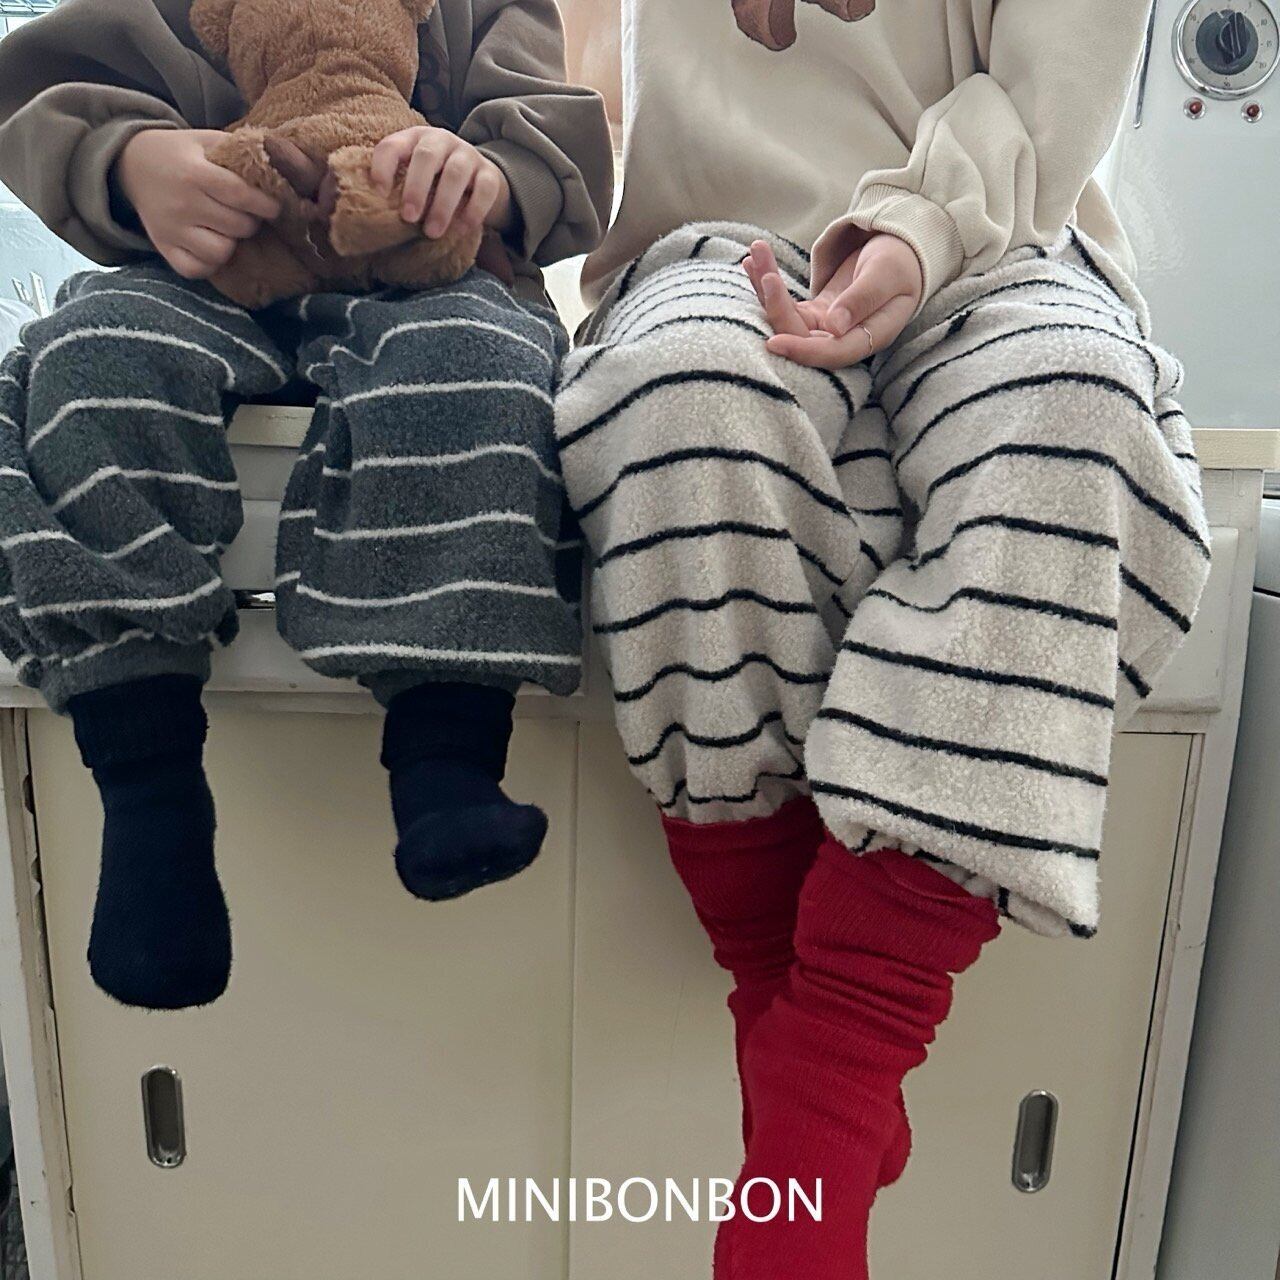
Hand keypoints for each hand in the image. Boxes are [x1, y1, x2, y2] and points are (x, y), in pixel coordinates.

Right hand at [116, 129, 281, 279]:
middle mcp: (182, 203)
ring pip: (220, 252)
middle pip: (237, 226)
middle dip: (250, 221)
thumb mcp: (206, 141)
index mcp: (194, 173)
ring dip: (231, 243)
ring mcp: (171, 229)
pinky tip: (210, 245)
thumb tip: (279, 165)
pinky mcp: (164, 247)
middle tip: (246, 214)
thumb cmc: (180, 153)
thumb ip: (238, 151)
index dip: (265, 204)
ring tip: (227, 229)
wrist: (131, 164)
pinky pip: (196, 269)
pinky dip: (209, 263)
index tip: (273, 207)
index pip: (240, 194)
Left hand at [370, 126, 513, 239]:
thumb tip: (372, 215)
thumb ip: (397, 186)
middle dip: (416, 188)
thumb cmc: (436, 182)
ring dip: (443, 205)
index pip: (393, 145)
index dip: (383, 167)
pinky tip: (463, 228)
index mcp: (414, 139)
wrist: (479, 179)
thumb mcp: (414, 177)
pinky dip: (474, 210)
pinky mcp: (490, 174)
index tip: (379, 193)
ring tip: (433, 232)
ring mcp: (468, 155)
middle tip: (409, 218)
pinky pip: (485, 189)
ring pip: (456, 173)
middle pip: (427, 156)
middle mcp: (442, 141)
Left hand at [743, 234, 922, 367]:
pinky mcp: (814, 314)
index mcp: (869, 337)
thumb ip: (862, 299)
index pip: (831, 354)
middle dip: (776, 306)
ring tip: (754, 256)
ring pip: (787, 318)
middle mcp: (844, 339)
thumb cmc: (900, 263)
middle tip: (763, 271)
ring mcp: (826, 328)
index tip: (773, 342)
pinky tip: (753, 261)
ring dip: (766, 289)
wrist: (901, 254)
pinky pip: (786, 304)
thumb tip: (834, 327)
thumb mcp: (886, 274)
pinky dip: (768, 283)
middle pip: (801, 336)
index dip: (801, 351)